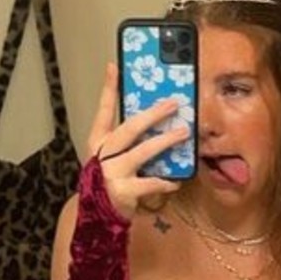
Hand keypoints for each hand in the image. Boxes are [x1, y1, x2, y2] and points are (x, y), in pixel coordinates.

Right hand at [84, 63, 190, 221]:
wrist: (96, 214)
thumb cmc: (109, 177)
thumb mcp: (112, 155)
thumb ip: (127, 138)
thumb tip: (154, 115)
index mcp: (97, 140)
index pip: (104, 109)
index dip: (109, 88)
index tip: (115, 66)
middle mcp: (102, 154)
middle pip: (129, 128)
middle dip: (152, 114)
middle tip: (174, 104)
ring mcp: (111, 172)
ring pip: (141, 152)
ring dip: (165, 142)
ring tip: (184, 133)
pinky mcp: (123, 192)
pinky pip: (149, 184)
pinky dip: (164, 181)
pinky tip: (176, 180)